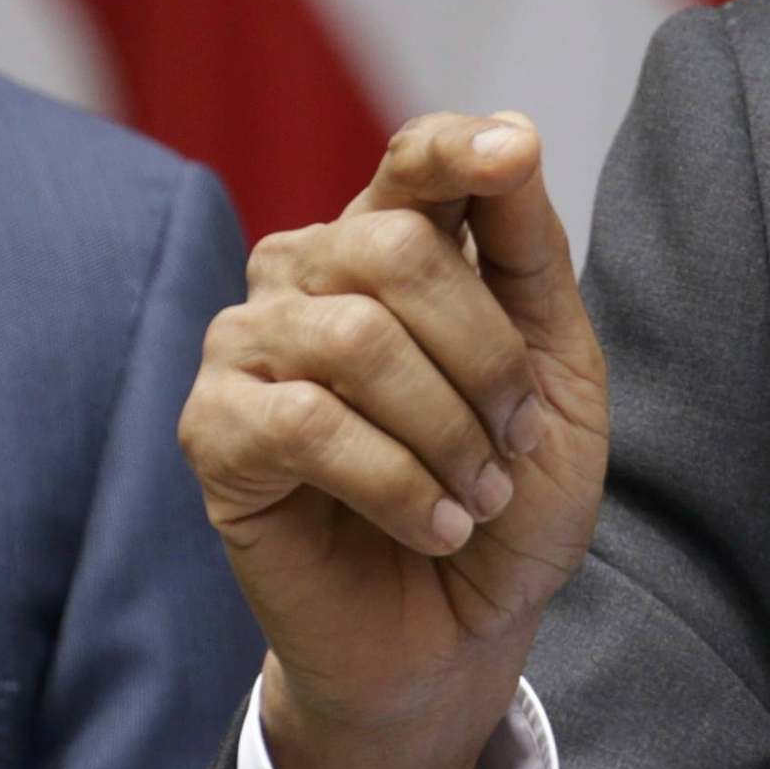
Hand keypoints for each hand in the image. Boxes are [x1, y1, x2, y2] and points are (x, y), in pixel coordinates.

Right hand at [179, 113, 608, 768]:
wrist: (458, 634)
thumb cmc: (505, 496)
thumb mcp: (557, 370)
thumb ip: (527, 253)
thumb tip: (513, 134)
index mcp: (391, 243)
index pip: (410, 159)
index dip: (457, 148)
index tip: (517, 151)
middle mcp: (306, 274)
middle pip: (395, 245)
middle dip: (485, 356)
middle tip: (511, 441)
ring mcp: (247, 346)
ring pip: (354, 336)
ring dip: (445, 432)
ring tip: (474, 495)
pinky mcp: (212, 431)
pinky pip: (306, 423)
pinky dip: (395, 484)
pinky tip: (432, 526)